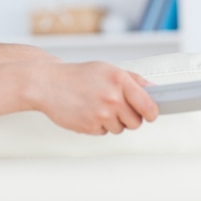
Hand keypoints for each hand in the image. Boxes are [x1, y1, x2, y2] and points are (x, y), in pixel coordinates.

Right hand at [28, 61, 157, 134]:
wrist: (47, 83)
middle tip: (115, 106)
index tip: (149, 113)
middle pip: (136, 122)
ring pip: (120, 129)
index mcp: (120, 80)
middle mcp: (112, 98)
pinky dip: (98, 125)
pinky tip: (88, 111)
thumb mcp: (106, 69)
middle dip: (129, 117)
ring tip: (97, 106)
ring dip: (112, 121)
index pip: (149, 106)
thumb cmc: (76, 75)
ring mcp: (101, 114)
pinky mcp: (90, 127)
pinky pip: (104, 132)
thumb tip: (152, 89)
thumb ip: (132, 79)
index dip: (151, 112)